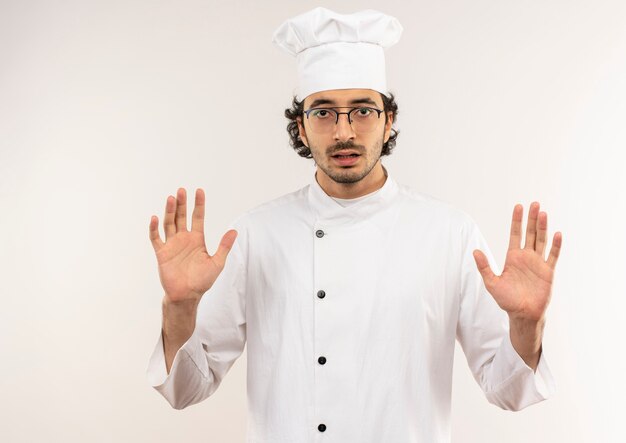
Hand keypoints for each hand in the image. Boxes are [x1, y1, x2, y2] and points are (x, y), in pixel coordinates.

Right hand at [149, 188, 237, 303]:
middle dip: (182, 204)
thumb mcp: (217, 262)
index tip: (199, 191)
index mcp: (197, 239)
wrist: (187, 295)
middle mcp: (183, 239)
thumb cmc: (202, 281)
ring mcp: (172, 245)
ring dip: (169, 211)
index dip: (198, 204)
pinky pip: (156, 238)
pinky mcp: (162, 253)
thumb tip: (234, 231)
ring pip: (169, 223)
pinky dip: (154, 228)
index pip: (197, 217)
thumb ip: (224, 246)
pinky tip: (155, 218)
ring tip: (171, 198)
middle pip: (181, 216)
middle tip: (182, 190)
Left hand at [473, 202, 561, 322]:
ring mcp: (538, 263)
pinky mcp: (548, 272)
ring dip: (542, 227)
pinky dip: (555, 245)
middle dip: (531, 219)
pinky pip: (552, 256)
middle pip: (530, 233)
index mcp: (512, 257)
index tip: (518, 206)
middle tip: (534, 203)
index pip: (515, 234)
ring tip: (543, 213)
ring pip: (541, 241)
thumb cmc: (506, 300)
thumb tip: (475, 251)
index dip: (516, 221)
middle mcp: (526, 257)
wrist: (522, 314)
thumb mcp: (492, 283)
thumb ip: (484, 267)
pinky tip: (557, 234)